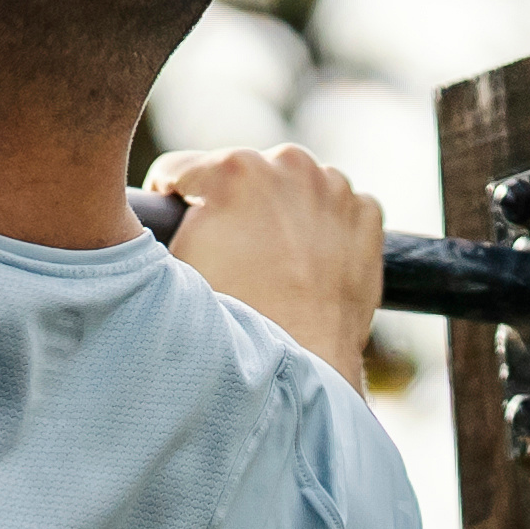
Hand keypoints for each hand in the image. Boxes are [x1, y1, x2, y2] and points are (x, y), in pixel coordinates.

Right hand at [153, 141, 385, 373]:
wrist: (300, 365)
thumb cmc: (230, 321)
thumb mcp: (176, 266)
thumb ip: (165, 222)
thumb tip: (163, 212)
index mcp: (234, 169)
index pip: (178, 170)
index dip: (167, 200)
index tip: (172, 223)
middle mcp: (288, 164)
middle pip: (242, 172)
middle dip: (232, 203)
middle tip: (230, 252)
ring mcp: (334, 187)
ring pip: (293, 186)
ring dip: (281, 212)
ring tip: (272, 262)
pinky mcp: (366, 214)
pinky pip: (336, 209)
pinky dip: (324, 229)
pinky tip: (309, 266)